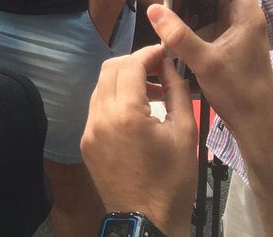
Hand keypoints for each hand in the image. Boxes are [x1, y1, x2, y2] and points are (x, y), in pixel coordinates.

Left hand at [81, 43, 196, 235]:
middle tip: (159, 69)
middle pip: (110, 69)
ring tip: (151, 91)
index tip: (165, 53)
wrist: (148, 221)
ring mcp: (89, 130)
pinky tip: (136, 111)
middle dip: (134, 62)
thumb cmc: (173, 181)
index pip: (130, 64)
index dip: (149, 53)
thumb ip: (177, 91)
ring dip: (123, 79)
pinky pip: (97, 107)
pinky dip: (114, 99)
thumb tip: (170, 64)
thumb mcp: (185, 133)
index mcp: (126, 113)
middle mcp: (100, 117)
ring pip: (101, 87)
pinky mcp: (87, 142)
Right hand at [146, 0, 272, 133]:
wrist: (258, 126)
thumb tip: (153, 9)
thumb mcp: (205, 62)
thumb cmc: (240, 92)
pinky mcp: (231, 49)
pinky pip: (211, 27)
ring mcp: (238, 36)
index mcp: (247, 16)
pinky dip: (195, 24)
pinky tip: (175, 27)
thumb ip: (178, 36)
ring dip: (193, 6)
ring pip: (214, 11)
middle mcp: (245, 21)